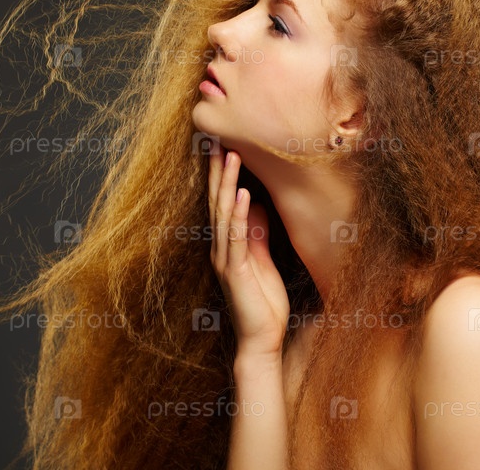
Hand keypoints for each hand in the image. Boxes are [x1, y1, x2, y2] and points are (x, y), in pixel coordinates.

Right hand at [208, 147, 289, 359]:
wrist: (260, 340)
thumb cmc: (262, 302)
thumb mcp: (262, 260)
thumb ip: (256, 234)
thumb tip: (258, 206)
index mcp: (227, 244)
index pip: (222, 202)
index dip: (221, 175)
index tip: (222, 145)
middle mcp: (221, 247)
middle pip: (217, 201)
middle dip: (217, 170)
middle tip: (216, 138)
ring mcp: (226, 258)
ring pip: (224, 213)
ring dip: (228, 183)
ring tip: (230, 155)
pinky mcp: (236, 271)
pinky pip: (237, 237)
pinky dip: (240, 214)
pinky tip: (244, 194)